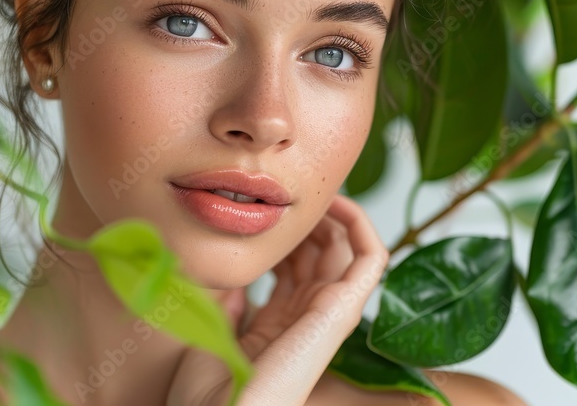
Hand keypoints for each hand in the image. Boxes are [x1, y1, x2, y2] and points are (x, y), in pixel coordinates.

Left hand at [167, 193, 389, 405]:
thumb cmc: (205, 393)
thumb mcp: (209, 326)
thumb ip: (228, 295)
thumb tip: (235, 265)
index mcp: (280, 323)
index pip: (294, 265)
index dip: (285, 232)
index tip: (262, 205)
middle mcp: (309, 317)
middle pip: (321, 251)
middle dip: (305, 217)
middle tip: (282, 192)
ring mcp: (329, 314)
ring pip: (346, 248)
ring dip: (331, 213)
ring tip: (306, 190)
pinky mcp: (342, 311)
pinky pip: (371, 259)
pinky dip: (362, 224)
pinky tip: (338, 201)